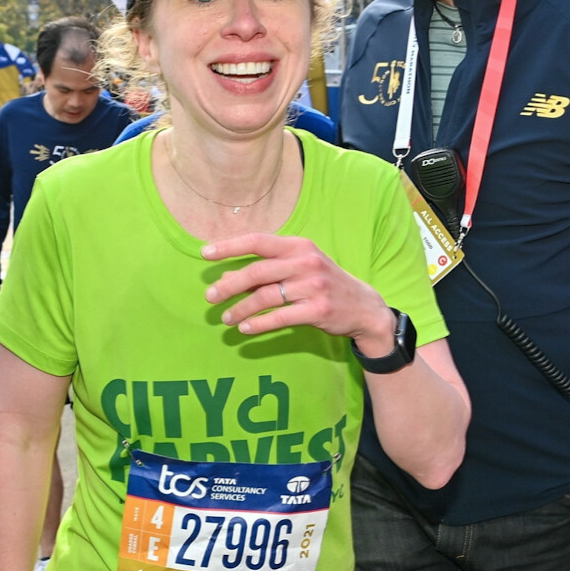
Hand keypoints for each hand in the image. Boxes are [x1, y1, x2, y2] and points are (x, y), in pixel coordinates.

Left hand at [202, 232, 394, 350]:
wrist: (364, 308)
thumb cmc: (324, 284)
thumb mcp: (299, 269)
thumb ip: (266, 271)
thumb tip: (226, 278)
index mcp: (299, 246)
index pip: (258, 241)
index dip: (229, 246)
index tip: (205, 253)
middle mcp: (306, 262)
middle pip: (258, 271)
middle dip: (230, 284)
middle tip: (210, 296)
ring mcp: (314, 286)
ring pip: (266, 297)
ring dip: (241, 308)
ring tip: (226, 318)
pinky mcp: (318, 310)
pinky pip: (279, 317)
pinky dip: (258, 324)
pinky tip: (244, 328)